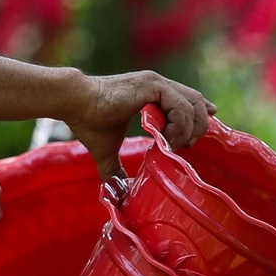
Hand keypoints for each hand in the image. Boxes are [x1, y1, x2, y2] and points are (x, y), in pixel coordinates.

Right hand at [67, 71, 214, 173]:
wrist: (75, 103)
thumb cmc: (88, 121)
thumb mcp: (107, 151)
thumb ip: (115, 169)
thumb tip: (115, 192)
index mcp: (152, 93)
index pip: (188, 100)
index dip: (200, 116)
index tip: (197, 136)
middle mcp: (158, 85)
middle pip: (197, 101)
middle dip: (199, 125)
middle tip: (187, 146)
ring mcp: (157, 84)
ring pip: (193, 104)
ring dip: (187, 130)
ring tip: (170, 146)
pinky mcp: (153, 86)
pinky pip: (180, 107)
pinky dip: (179, 126)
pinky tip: (164, 139)